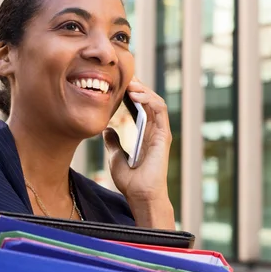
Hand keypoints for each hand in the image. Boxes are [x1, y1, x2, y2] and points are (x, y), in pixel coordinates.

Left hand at [103, 78, 175, 229]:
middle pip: (149, 102)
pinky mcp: (164, 135)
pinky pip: (160, 111)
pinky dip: (149, 99)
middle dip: (138, 87)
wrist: (140, 195)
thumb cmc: (131, 181)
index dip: (133, 94)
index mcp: (146, 134)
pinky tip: (136, 94)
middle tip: (124, 76)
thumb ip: (113, 142)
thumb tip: (107, 130)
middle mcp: (155, 131)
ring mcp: (161, 132)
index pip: (141, 108)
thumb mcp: (115, 157)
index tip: (118, 84)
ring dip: (143, 90)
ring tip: (130, 82)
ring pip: (156, 102)